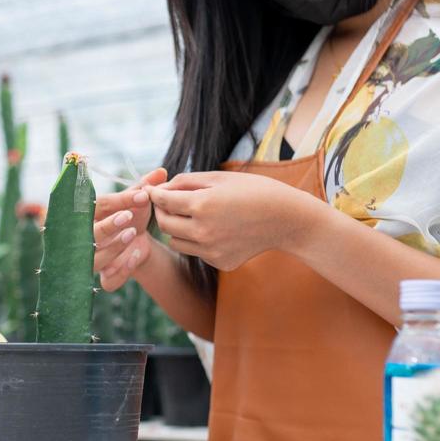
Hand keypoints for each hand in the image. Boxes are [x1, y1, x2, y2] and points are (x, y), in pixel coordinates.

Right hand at [93, 167, 167, 290]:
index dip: (119, 201)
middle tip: (128, 216)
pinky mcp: (105, 278)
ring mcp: (94, 260)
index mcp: (90, 215)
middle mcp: (86, 239)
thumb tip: (162, 171)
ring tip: (132, 234)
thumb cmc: (131, 217)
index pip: (98, 205)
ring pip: (96, 259)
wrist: (137, 243)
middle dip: (108, 225)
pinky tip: (136, 255)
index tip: (143, 195)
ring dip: (113, 247)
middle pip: (89, 234)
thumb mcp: (137, 201)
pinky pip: (109, 280)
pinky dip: (122, 269)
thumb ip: (146, 186)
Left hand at [147, 171, 317, 271]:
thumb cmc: (255, 191)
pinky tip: (213, 229)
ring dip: (176, 228)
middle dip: (161, 211)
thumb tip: (162, 188)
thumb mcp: (220, 178)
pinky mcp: (220, 263)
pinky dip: (196, 240)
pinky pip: (196, 252)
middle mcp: (203, 232)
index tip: (152, 190)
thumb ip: (187, 181)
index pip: (163, 201)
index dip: (155, 194)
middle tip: (167, 202)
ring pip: (176, 242)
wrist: (286, 219)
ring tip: (189, 215)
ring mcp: (211, 251)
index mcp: (202, 205)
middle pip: (164, 224)